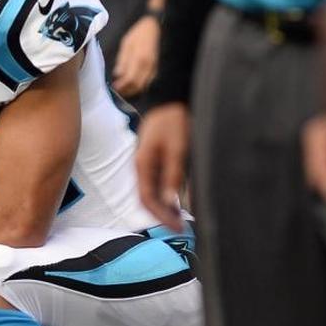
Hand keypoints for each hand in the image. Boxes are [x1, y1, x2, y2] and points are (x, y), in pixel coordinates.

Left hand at [112, 14, 160, 96]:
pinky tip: (134, 84)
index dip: (122, 86)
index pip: (130, 79)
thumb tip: (118, 74)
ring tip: (125, 89)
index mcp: (140, 59)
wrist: (155, 26)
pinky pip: (149, 81)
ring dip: (134, 90)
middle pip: (138, 86)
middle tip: (119, 91)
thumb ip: (122, 60)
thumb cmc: (139, 33)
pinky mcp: (158, 67)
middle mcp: (149, 65)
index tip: (115, 87)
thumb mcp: (127, 44)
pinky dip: (141, 85)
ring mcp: (155, 67)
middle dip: (128, 91)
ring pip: (145, 85)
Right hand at [135, 102, 189, 228]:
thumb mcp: (177, 149)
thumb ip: (173, 175)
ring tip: (183, 217)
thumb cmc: (174, 121)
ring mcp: (150, 162)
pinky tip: (182, 199)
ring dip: (168, 205)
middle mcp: (143, 166)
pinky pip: (162, 181)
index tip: (178, 226)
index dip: (161, 215)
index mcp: (143, 165)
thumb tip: (171, 201)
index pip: (147, 199)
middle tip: (182, 227)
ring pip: (156, 191)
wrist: (172, 98)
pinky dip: (171, 193)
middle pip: (150, 198)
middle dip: (164, 214)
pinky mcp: (159, 158)